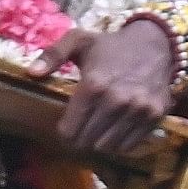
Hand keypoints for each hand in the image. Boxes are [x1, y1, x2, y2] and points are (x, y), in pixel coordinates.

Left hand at [46, 16, 177, 159]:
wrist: (155, 43)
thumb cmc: (111, 45)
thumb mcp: (78, 40)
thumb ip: (52, 55)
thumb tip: (32, 73)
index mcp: (94, 85)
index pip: (70, 130)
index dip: (64, 132)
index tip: (64, 128)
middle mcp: (117, 101)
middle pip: (87, 142)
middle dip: (79, 140)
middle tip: (79, 132)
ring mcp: (138, 110)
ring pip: (108, 147)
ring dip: (99, 143)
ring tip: (96, 131)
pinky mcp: (155, 116)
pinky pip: (130, 145)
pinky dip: (120, 143)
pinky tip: (114, 130)